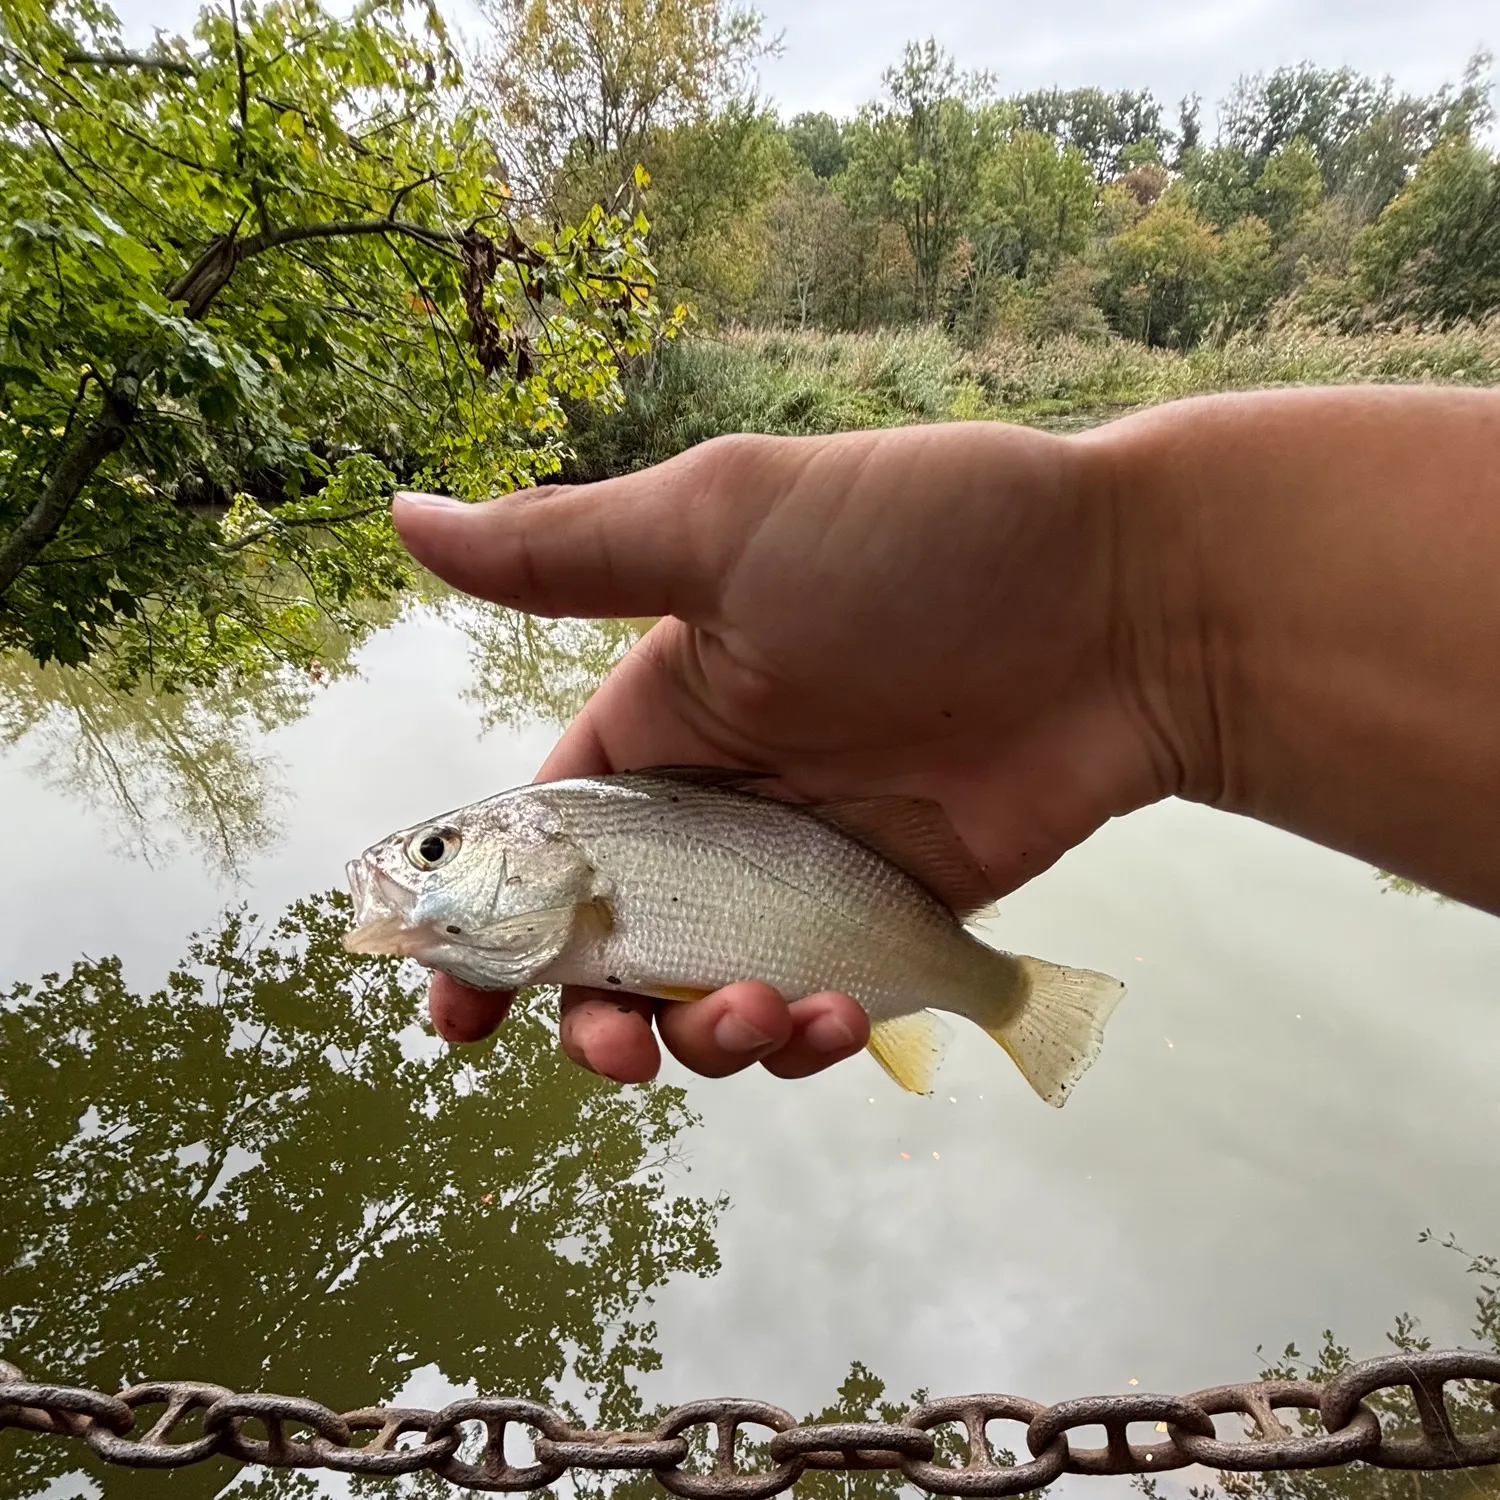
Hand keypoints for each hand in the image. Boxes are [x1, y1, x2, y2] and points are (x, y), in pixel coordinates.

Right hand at [393, 422, 1172, 1080]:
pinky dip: (801, 1039)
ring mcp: (806, 871)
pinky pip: (816, 1009)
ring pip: (709, 995)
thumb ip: (563, 551)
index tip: (449, 1008)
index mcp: (658, 717)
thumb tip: (403, 516)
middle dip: (592, 1018)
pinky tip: (826, 1021)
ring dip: (703, 1038)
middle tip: (611, 1053)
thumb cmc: (918, 544)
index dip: (486, 926)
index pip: (539, 842)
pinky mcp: (891, 921)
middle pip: (613, 946)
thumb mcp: (725, 527)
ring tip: (756, 1019)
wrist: (1122, 604)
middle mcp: (721, 804)